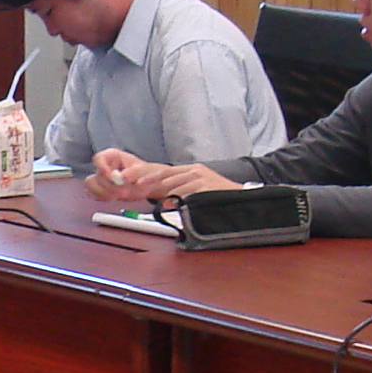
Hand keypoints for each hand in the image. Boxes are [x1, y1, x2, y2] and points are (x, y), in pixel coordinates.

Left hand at [89, 152, 230, 204]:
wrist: (243, 199)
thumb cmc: (217, 198)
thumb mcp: (196, 193)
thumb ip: (179, 195)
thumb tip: (163, 201)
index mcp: (189, 171)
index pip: (162, 171)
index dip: (144, 173)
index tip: (128, 177)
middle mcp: (194, 171)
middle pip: (164, 172)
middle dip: (144, 176)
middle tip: (129, 180)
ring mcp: (201, 178)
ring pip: (174, 181)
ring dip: (156, 185)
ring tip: (141, 187)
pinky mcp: (207, 186)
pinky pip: (188, 190)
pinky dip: (176, 195)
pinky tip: (166, 199)